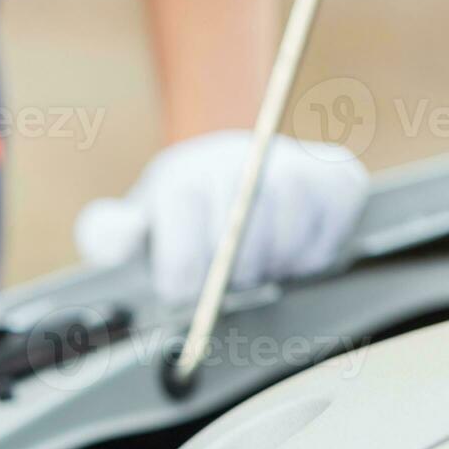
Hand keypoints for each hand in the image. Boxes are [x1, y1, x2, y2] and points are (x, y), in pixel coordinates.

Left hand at [75, 131, 368, 304]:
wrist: (226, 171)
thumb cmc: (179, 215)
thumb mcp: (137, 224)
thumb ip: (109, 234)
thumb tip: (118, 236)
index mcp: (185, 176)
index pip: (189, 237)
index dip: (185, 277)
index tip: (184, 291)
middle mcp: (243, 158)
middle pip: (243, 243)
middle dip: (230, 278)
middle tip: (226, 280)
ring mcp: (296, 163)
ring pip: (290, 241)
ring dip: (272, 268)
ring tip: (256, 266)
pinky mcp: (339, 176)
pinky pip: (333, 233)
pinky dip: (314, 258)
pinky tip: (292, 252)